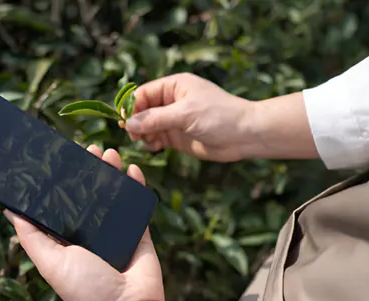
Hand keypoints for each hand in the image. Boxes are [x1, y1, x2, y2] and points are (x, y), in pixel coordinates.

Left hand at [4, 145, 164, 300]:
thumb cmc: (85, 289)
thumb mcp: (50, 262)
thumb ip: (30, 236)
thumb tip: (8, 210)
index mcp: (66, 238)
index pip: (60, 201)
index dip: (58, 179)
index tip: (57, 157)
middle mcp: (89, 231)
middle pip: (87, 191)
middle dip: (87, 168)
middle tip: (87, 148)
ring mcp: (115, 229)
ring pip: (112, 192)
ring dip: (109, 170)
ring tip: (108, 153)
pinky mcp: (137, 230)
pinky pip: (136, 202)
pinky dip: (135, 183)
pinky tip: (131, 168)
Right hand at [125, 73, 256, 161]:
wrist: (245, 136)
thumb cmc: (220, 116)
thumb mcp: (185, 114)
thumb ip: (156, 119)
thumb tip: (129, 123)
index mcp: (174, 86)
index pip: (144, 93)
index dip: (132, 105)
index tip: (123, 120)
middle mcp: (171, 101)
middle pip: (142, 110)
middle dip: (135, 121)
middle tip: (133, 134)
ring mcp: (174, 120)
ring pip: (147, 125)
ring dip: (142, 133)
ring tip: (145, 141)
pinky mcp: (177, 137)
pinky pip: (155, 138)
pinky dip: (151, 142)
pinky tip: (154, 146)